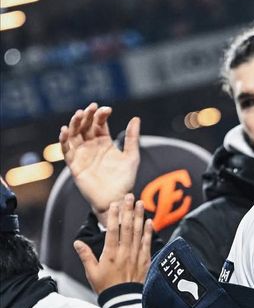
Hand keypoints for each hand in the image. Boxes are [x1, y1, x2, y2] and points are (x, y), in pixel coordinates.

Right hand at [60, 102, 140, 222]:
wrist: (116, 199)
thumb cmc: (125, 180)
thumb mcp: (132, 157)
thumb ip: (132, 138)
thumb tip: (136, 118)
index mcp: (104, 142)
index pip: (99, 123)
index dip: (101, 115)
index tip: (107, 109)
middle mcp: (91, 146)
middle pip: (85, 126)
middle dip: (87, 115)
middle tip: (91, 108)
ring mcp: (82, 154)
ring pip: (73, 135)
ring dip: (74, 123)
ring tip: (79, 114)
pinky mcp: (74, 165)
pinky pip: (66, 151)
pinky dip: (63, 140)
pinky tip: (65, 130)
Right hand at [73, 195, 152, 294]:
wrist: (124, 302)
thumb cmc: (107, 288)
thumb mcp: (92, 273)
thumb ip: (86, 256)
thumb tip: (77, 243)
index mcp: (110, 254)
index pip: (112, 230)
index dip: (113, 215)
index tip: (115, 203)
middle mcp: (124, 252)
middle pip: (127, 227)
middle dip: (128, 210)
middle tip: (130, 196)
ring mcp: (136, 256)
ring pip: (139, 233)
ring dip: (139, 217)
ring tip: (140, 203)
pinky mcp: (145, 261)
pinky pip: (148, 243)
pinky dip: (149, 232)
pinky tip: (149, 221)